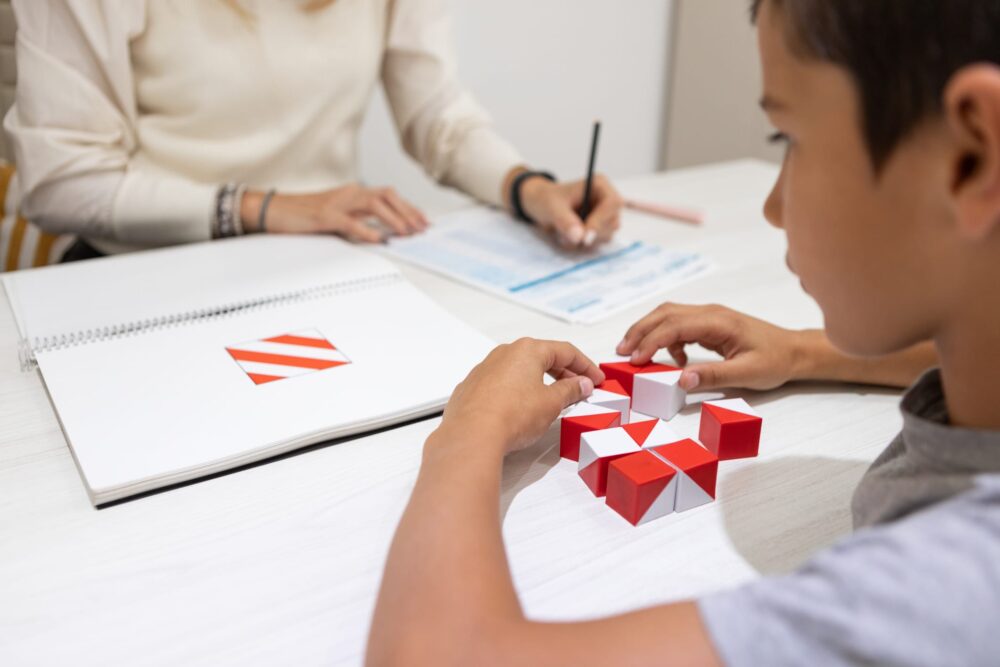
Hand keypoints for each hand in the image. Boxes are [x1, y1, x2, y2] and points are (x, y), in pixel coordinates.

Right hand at [241, 184, 427, 242]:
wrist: (273, 210)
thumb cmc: (304, 215)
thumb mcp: (337, 217)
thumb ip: (358, 221)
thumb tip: (382, 233)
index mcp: (353, 193)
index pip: (388, 195)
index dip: (408, 207)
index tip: (423, 221)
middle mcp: (349, 193)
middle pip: (387, 195)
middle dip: (407, 211)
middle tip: (422, 228)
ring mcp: (337, 203)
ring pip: (374, 204)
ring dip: (394, 219)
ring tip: (407, 233)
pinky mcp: (324, 215)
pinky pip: (350, 222)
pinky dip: (367, 231)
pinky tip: (380, 240)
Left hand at [436, 338, 605, 455]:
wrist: (472, 435)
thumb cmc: (511, 415)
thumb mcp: (552, 403)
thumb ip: (570, 391)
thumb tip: (581, 384)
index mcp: (527, 350)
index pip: (565, 352)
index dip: (585, 366)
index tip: (595, 378)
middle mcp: (504, 353)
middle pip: (541, 358)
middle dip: (563, 373)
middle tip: (579, 387)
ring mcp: (485, 370)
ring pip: (519, 370)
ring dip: (539, 381)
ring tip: (552, 399)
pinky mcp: (472, 388)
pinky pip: (500, 384)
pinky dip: (516, 391)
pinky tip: (522, 408)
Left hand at [519, 173, 622, 247]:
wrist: (540, 205)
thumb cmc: (547, 199)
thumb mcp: (552, 207)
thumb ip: (565, 221)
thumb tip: (579, 237)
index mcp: (599, 186)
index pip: (612, 203)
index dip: (601, 221)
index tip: (585, 237)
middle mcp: (606, 201)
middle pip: (612, 223)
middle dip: (591, 234)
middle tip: (569, 237)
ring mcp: (604, 218)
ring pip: (605, 236)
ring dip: (583, 241)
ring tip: (562, 234)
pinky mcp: (599, 231)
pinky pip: (596, 244)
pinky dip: (580, 245)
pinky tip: (566, 237)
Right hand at [617, 303, 810, 391]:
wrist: (794, 352)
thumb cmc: (775, 361)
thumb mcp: (747, 374)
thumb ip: (713, 376)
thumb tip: (681, 380)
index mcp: (719, 321)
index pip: (675, 325)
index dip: (651, 341)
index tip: (634, 359)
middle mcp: (711, 313)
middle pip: (665, 313)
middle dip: (640, 330)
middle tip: (621, 351)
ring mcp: (710, 316)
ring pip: (669, 316)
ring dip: (649, 331)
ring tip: (633, 352)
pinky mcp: (710, 324)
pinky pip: (679, 325)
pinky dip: (667, 339)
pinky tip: (674, 361)